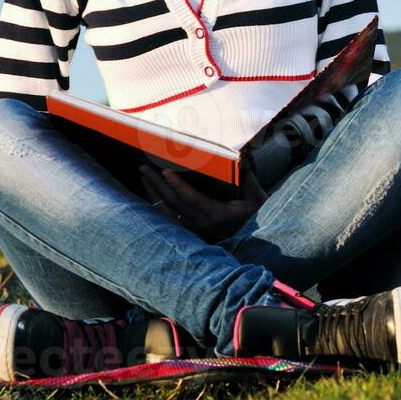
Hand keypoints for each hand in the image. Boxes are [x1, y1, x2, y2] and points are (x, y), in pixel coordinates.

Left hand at [138, 164, 268, 239]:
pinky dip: (158, 203)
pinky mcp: (192, 228)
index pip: (192, 198)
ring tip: (143, 175)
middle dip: (158, 184)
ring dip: (154, 192)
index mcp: (217, 214)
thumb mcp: (257, 198)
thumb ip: (248, 179)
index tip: (165, 171)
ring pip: (168, 210)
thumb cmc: (257, 215)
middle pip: (174, 202)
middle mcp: (202, 222)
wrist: (256, 239)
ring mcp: (195, 227)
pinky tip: (150, 192)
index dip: (177, 185)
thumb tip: (242, 159)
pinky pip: (170, 216)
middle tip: (144, 166)